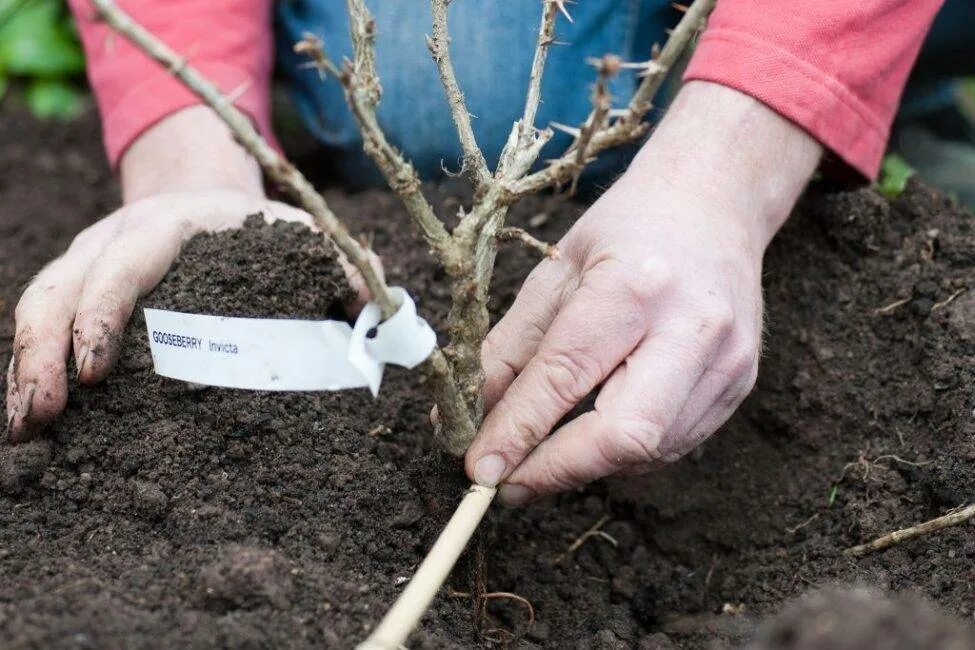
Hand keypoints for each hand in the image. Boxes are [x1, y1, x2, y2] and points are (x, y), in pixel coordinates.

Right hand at [6, 108, 376, 440]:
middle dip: (43, 350)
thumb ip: (341, 265)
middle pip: (61, 285)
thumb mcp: (301, 233)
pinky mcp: (78, 287)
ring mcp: (89, 259)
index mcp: (170, 222)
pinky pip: (41, 321)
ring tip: (25, 428)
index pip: (125, 260)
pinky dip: (29, 365)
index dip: (102, 311)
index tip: (92, 371)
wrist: (206, 197)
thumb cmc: (259, 227)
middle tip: (43, 416)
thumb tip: (375, 309)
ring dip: (24, 365)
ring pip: (38, 304)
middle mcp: (117, 235)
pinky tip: (29, 415)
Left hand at [466, 81, 821, 503]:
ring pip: (649, 451)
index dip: (519, 431)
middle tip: (507, 482)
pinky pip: (672, 445)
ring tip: (546, 451)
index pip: (568, 375)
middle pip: (625, 434)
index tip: (479, 469)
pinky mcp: (739, 387)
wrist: (716, 204)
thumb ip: (513, 347)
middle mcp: (692, 329)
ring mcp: (727, 362)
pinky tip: (597, 431)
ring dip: (587, 465)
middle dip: (558, 470)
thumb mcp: (556, 270)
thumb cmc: (628, 229)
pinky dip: (624, 453)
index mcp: (636, 285)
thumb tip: (475, 417)